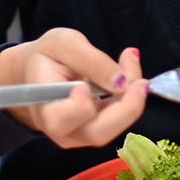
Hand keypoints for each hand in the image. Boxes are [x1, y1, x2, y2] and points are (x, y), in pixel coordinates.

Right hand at [0, 28, 147, 147]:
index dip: (79, 106)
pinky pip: (118, 122)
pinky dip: (130, 99)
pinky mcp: (96, 132)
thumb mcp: (64, 43)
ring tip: (131, 64)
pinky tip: (130, 76)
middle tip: (140, 80)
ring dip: (132, 100)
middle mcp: (62, 131)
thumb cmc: (46, 57)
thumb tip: (122, 82)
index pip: (61, 119)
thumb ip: (91, 60)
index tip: (85, 85)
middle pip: (97, 133)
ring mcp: (80, 136)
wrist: (38, 72)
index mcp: (44, 108)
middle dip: (126, 107)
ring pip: (113, 129)